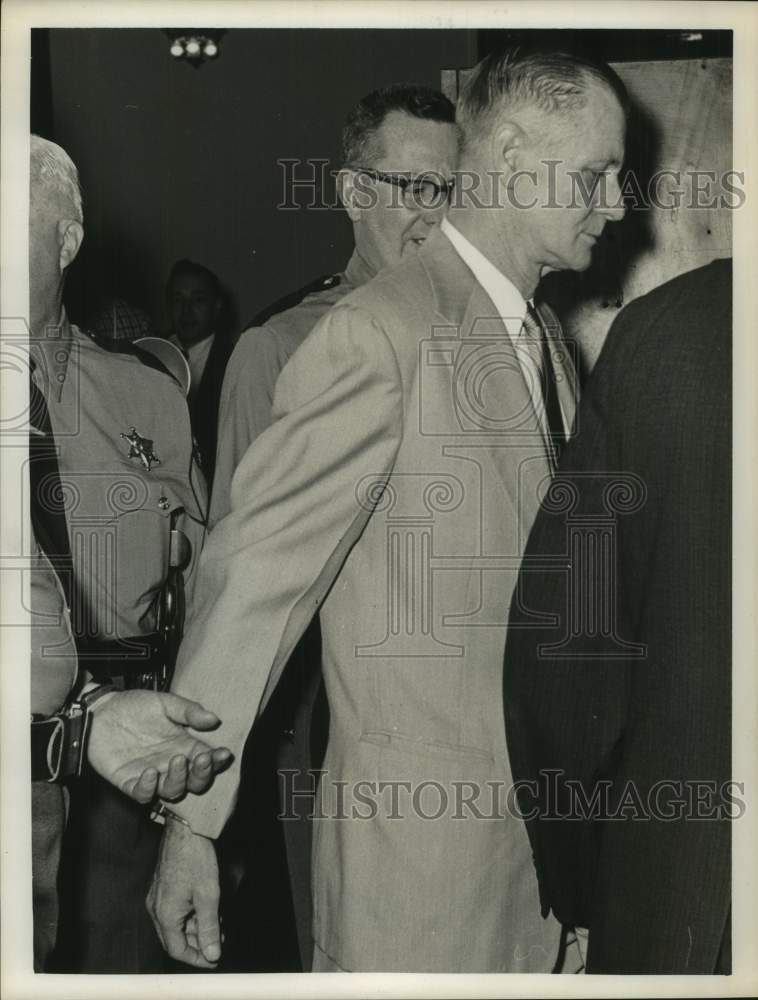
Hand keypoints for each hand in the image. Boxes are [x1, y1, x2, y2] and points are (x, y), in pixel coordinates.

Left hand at [87, 689, 232, 802]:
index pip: (207, 759)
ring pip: (172, 791)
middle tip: (202, 759)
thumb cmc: (134, 706)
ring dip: (178, 780)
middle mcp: (170, 763)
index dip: (217, 760)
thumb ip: (188, 711)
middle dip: (202, 774)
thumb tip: (214, 719)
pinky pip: (142, 794)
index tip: (223, 753)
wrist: (100, 711)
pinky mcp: (129, 782)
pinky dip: (147, 788)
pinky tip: (148, 772)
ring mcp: (151, 774)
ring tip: (176, 760)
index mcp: (183, 745)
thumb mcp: (165, 702)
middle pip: (194, 782)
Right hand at [147, 815, 221, 967]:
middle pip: (175, 938)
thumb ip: (209, 928)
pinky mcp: (162, 886)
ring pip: (176, 924)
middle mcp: (156, 908)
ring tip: (218, 921)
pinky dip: (191, 913)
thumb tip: (212, 953)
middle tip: (219, 938)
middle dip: (198, 942)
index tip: (214, 958)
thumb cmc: (195, 857)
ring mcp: (157, 896)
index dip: (197, 958)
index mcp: (165, 915)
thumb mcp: (208, 896)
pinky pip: (174, 909)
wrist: (185, 827)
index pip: (177, 950)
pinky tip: (208, 907)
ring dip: (196, 927)